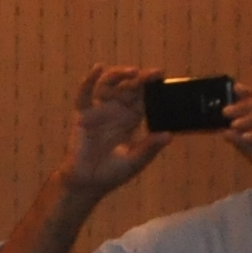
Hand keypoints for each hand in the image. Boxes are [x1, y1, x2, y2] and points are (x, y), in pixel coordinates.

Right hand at [60, 63, 171, 193]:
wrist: (87, 184)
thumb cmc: (111, 173)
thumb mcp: (135, 161)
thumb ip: (149, 148)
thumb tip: (168, 136)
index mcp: (130, 119)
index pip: (142, 98)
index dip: (151, 87)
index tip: (161, 78)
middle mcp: (115, 111)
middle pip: (128, 88)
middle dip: (139, 79)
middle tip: (152, 74)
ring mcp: (99, 111)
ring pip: (109, 85)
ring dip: (119, 75)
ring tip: (131, 72)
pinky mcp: (83, 114)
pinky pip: (85, 94)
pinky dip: (89, 80)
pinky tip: (97, 69)